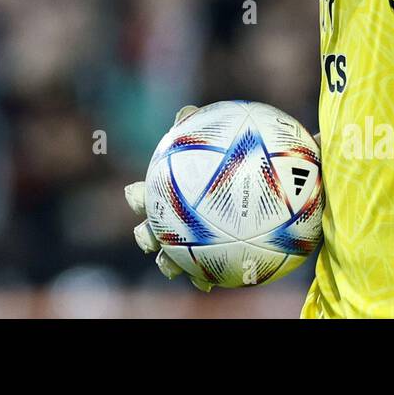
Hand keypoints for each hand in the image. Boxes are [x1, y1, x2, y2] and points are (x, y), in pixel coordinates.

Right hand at [125, 104, 214, 291]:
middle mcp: (168, 220)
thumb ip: (199, 125)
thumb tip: (186, 111)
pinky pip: (198, 273)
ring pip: (166, 258)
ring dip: (167, 264)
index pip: (142, 195)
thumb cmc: (228, 159)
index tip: (136, 194)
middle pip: (147, 230)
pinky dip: (199, 279)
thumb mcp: (216, 138)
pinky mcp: (204, 261)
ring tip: (174, 269)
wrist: (257, 191)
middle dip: (145, 236)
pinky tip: (209, 283)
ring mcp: (184, 243)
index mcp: (165, 193)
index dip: (136, 197)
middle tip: (151, 237)